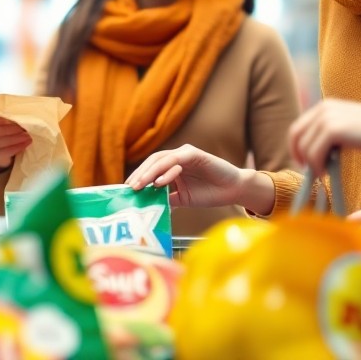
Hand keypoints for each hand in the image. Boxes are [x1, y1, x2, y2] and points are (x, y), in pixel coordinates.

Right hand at [0, 114, 30, 170]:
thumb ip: (9, 117)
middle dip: (9, 130)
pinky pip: (5, 152)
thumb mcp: (4, 120)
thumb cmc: (4, 128)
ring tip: (27, 136)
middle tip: (22, 129)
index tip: (11, 119)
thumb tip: (21, 117)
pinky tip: (25, 144)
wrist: (0, 148)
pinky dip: (16, 147)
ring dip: (15, 139)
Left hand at [126, 144, 254, 210]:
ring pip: (161, 159)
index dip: (138, 177)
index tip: (127, 190)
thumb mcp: (183, 199)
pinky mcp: (195, 153)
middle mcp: (177, 157)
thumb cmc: (209, 193)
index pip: (151, 168)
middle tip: (130, 187)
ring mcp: (185, 153)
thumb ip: (168, 198)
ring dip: (148, 172)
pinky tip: (158, 181)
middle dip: (139, 174)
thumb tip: (148, 205)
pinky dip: (166, 170)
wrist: (233, 190)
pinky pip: (176, 160)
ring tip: (139, 184)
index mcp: (172, 167)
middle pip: (152, 162)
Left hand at [289, 99, 360, 169]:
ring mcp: (328, 117)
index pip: (298, 127)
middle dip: (300, 156)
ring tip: (325, 173)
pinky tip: (327, 173)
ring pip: (305, 147)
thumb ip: (331, 132)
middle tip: (311, 172)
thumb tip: (312, 152)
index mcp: (326, 106)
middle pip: (296, 136)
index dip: (296, 147)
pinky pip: (314, 154)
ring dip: (312, 164)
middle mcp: (323, 108)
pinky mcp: (334, 130)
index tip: (304, 163)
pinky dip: (317, 166)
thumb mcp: (350, 127)